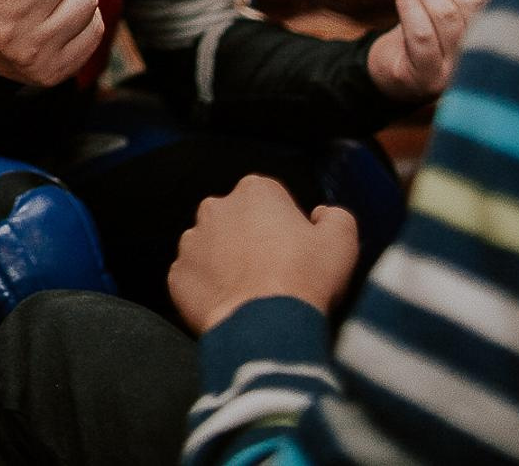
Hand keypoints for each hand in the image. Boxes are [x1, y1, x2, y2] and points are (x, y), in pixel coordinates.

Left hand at [168, 175, 357, 334]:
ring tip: (251, 292)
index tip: (295, 250)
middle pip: (236, 219)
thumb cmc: (304, 279)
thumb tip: (323, 215)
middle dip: (250, 239)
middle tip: (274, 272)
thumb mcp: (341, 240)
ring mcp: (191, 241)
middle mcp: (215, 208)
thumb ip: (335, 216)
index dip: (285, 225)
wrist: (266, 327)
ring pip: (211, 247)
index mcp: (255, 191)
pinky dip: (208, 289)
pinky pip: (193, 277)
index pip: (270, 199)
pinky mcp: (177, 274)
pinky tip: (230, 305)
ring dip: (226, 263)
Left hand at [369, 0, 494, 103]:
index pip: (498, 3)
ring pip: (446, 15)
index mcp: (494, 44)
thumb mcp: (456, 16)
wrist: (392, 73)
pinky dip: (409, 5)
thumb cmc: (426, 38)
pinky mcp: (426, 77)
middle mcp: (480, 63)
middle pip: (472, 5)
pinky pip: (421, 33)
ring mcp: (454, 74)